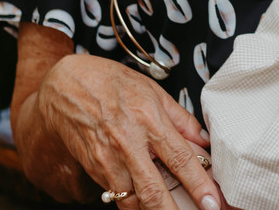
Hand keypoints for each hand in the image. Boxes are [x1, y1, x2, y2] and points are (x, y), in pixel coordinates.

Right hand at [34, 53, 223, 209]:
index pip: (180, 158)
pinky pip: (116, 195)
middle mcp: (128, 143)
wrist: (66, 84)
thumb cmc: (112, 82)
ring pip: (132, 200)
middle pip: (153, 189)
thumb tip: (203, 140)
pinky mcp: (93, 168)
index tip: (212, 202)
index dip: (198, 183)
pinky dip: (132, 205)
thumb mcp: (153, 91)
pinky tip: (146, 208)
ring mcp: (108, 159)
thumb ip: (181, 119)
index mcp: (149, 120)